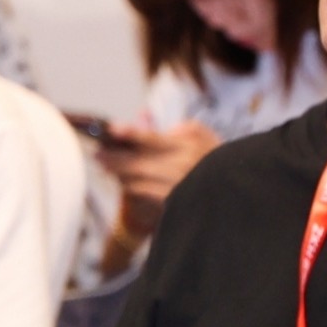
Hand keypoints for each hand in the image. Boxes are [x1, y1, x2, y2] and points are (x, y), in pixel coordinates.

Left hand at [96, 120, 219, 212]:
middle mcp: (182, 167)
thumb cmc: (210, 155)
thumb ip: (179, 128)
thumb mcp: (200, 135)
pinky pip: (146, 195)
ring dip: (119, 174)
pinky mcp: (174, 204)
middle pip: (139, 163)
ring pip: (139, 181)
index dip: (130, 133)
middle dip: (115, 158)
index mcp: (187, 146)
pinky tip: (123, 180)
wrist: (229, 189)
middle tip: (98, 153)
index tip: (111, 129)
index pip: (152, 138)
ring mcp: (177, 187)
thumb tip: (150, 122)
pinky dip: (132, 186)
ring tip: (105, 164)